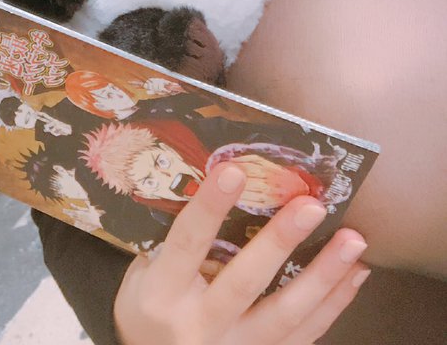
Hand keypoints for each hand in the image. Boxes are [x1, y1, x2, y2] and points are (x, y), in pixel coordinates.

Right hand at [114, 166, 368, 344]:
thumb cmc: (148, 306)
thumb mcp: (144, 274)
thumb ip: (174, 241)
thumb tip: (219, 181)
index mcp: (162, 294)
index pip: (187, 244)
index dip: (210, 208)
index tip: (233, 170)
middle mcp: (200, 326)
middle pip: (245, 283)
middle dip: (280, 242)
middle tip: (310, 206)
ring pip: (285, 315)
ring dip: (324, 276)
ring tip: (353, 242)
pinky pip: (305, 335)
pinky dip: (334, 303)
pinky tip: (354, 274)